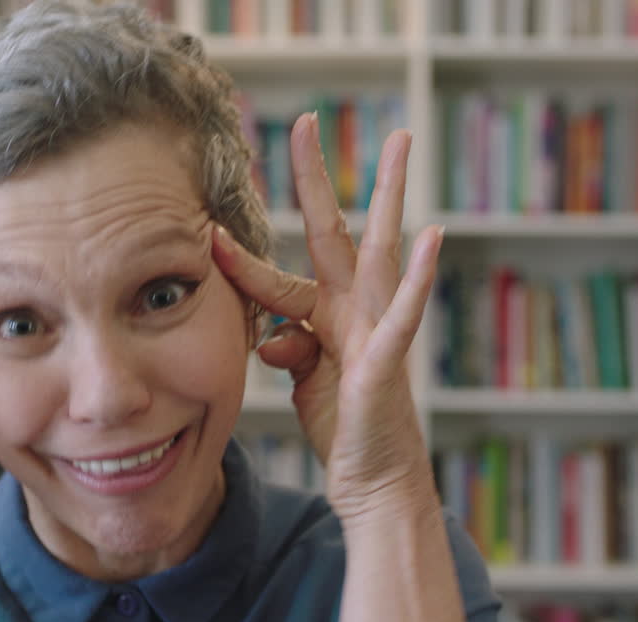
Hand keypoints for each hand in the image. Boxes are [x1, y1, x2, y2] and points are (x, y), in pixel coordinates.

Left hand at [212, 114, 440, 522]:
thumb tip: (269, 335)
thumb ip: (288, 347)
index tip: (205, 232)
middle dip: (318, 179)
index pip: (275, 276)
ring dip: (389, 197)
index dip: (239, 258)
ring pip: (378, 252)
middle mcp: (353, 312)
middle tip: (308, 123)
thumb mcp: (303, 381)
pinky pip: (403, 314)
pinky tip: (432, 238)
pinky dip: (417, 279)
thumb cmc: (344, 427)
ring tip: (399, 145)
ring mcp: (375, 330)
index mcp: (325, 317)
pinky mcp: (387, 361)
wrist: (374, 482)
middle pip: (333, 232)